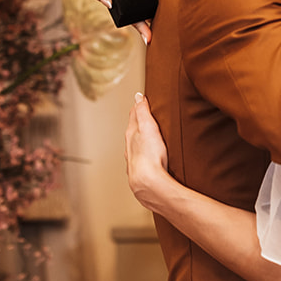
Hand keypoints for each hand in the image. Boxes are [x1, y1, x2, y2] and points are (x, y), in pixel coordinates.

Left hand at [124, 93, 172, 210]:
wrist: (148, 184)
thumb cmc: (149, 155)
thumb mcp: (148, 127)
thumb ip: (142, 111)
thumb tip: (137, 96)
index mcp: (131, 134)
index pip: (133, 116)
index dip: (138, 107)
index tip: (142, 101)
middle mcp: (130, 148)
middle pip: (133, 132)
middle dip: (138, 124)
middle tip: (145, 117)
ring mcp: (134, 161)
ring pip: (136, 147)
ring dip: (141, 141)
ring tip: (148, 138)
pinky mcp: (140, 173)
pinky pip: (142, 160)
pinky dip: (145, 155)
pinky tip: (151, 158)